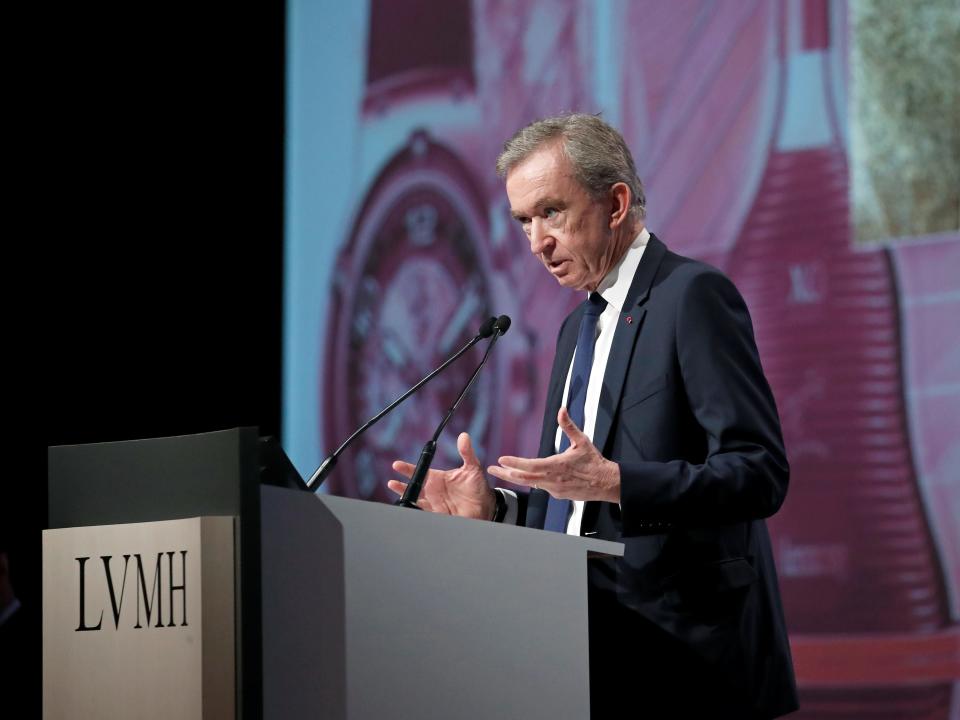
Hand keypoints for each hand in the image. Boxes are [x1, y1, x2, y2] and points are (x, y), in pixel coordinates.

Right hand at [388, 432, 495, 518]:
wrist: (485, 506)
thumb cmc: (478, 486)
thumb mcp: (473, 467)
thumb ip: (466, 452)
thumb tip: (464, 436)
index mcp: (438, 478)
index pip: (420, 471)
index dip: (407, 468)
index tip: (397, 465)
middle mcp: (433, 490)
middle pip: (413, 486)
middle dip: (401, 485)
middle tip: (392, 483)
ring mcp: (434, 502)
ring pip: (415, 500)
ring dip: (406, 498)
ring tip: (398, 495)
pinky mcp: (438, 514)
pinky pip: (423, 512)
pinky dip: (416, 510)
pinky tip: (410, 507)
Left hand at [488, 407, 619, 502]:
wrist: (606, 483)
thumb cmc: (594, 461)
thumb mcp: (582, 440)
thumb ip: (568, 426)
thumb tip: (561, 409)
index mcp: (556, 465)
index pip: (530, 465)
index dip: (514, 462)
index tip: (501, 458)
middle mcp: (553, 480)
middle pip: (523, 478)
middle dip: (505, 473)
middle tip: (491, 469)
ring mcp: (554, 489)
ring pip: (530, 484)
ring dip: (515, 477)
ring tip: (502, 472)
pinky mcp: (558, 495)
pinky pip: (541, 487)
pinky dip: (532, 481)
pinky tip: (526, 476)